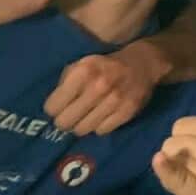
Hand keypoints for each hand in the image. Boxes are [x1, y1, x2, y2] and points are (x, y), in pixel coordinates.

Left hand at [45, 48, 160, 135]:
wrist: (142, 64)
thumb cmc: (105, 65)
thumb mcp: (81, 65)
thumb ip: (65, 83)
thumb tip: (53, 108)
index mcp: (83, 72)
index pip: (53, 106)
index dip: (54, 108)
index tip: (58, 107)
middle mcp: (98, 86)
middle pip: (65, 122)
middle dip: (65, 120)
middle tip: (70, 115)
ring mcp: (115, 100)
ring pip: (82, 129)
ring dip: (81, 125)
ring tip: (86, 116)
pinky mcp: (127, 112)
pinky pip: (102, 131)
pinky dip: (99, 126)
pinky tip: (102, 116)